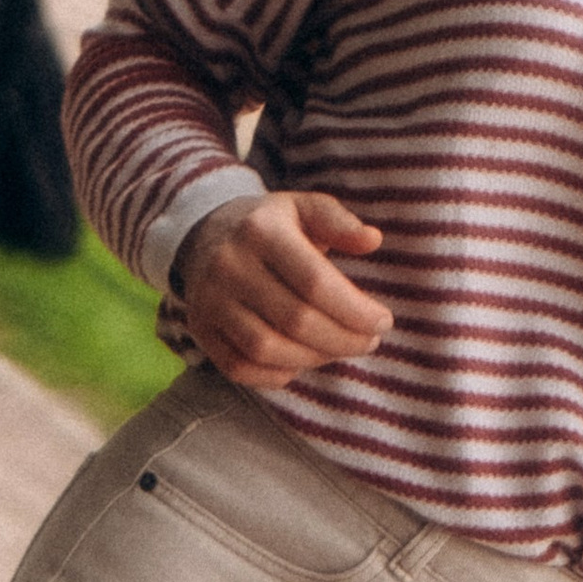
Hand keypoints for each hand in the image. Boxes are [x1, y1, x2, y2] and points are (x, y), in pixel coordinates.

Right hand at [177, 190, 391, 389]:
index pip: (315, 282)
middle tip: (370, 341)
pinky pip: (240, 368)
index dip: (355, 310)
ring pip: (267, 349)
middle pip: (295, 320)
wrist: (206, 235)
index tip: (383, 321)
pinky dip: (277, 373)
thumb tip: (372, 240)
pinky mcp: (199, 328)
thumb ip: (339, 222)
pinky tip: (301, 360)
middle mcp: (229, 265)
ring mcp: (209, 299)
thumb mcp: (304, 208)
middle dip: (343, 339)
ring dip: (314, 358)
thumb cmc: (271, 226)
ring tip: (338, 349)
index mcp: (261, 230)